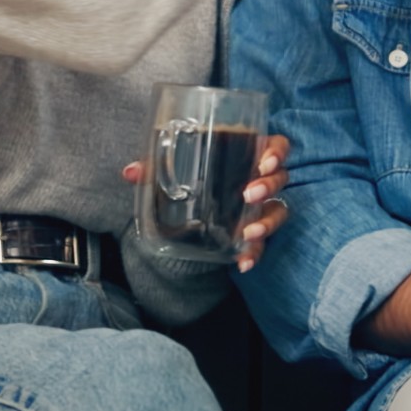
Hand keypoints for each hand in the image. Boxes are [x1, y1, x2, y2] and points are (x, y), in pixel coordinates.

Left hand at [120, 132, 291, 272]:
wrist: (185, 213)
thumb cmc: (188, 177)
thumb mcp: (170, 172)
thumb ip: (153, 170)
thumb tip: (131, 172)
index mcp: (245, 154)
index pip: (276, 146)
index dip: (277, 151)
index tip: (265, 161)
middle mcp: (257, 179)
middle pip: (280, 178)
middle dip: (268, 186)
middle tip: (248, 194)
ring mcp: (259, 207)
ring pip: (278, 210)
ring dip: (267, 221)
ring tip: (248, 232)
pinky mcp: (253, 231)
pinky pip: (263, 243)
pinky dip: (254, 253)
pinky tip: (243, 263)